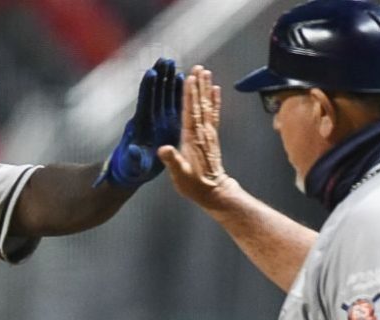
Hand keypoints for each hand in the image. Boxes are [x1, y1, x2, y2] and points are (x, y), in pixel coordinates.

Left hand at [94, 57, 183, 188]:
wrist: (134, 171)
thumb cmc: (132, 169)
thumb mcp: (134, 165)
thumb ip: (135, 158)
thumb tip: (133, 150)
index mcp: (141, 125)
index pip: (144, 103)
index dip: (147, 88)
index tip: (151, 73)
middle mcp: (149, 118)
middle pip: (154, 92)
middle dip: (159, 76)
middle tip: (164, 59)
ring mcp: (158, 118)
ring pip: (163, 94)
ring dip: (168, 78)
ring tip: (173, 62)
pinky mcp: (167, 122)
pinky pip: (173, 103)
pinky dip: (177, 91)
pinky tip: (182, 78)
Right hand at [158, 65, 234, 206]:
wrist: (213, 191)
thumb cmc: (193, 184)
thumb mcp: (179, 174)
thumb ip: (172, 160)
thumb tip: (163, 149)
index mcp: (191, 138)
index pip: (190, 112)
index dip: (189, 95)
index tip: (189, 78)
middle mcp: (202, 132)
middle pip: (200, 104)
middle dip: (199, 85)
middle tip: (199, 67)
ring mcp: (209, 133)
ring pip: (207, 105)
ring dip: (206, 88)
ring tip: (206, 72)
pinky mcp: (212, 136)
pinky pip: (214, 114)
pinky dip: (215, 100)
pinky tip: (216, 90)